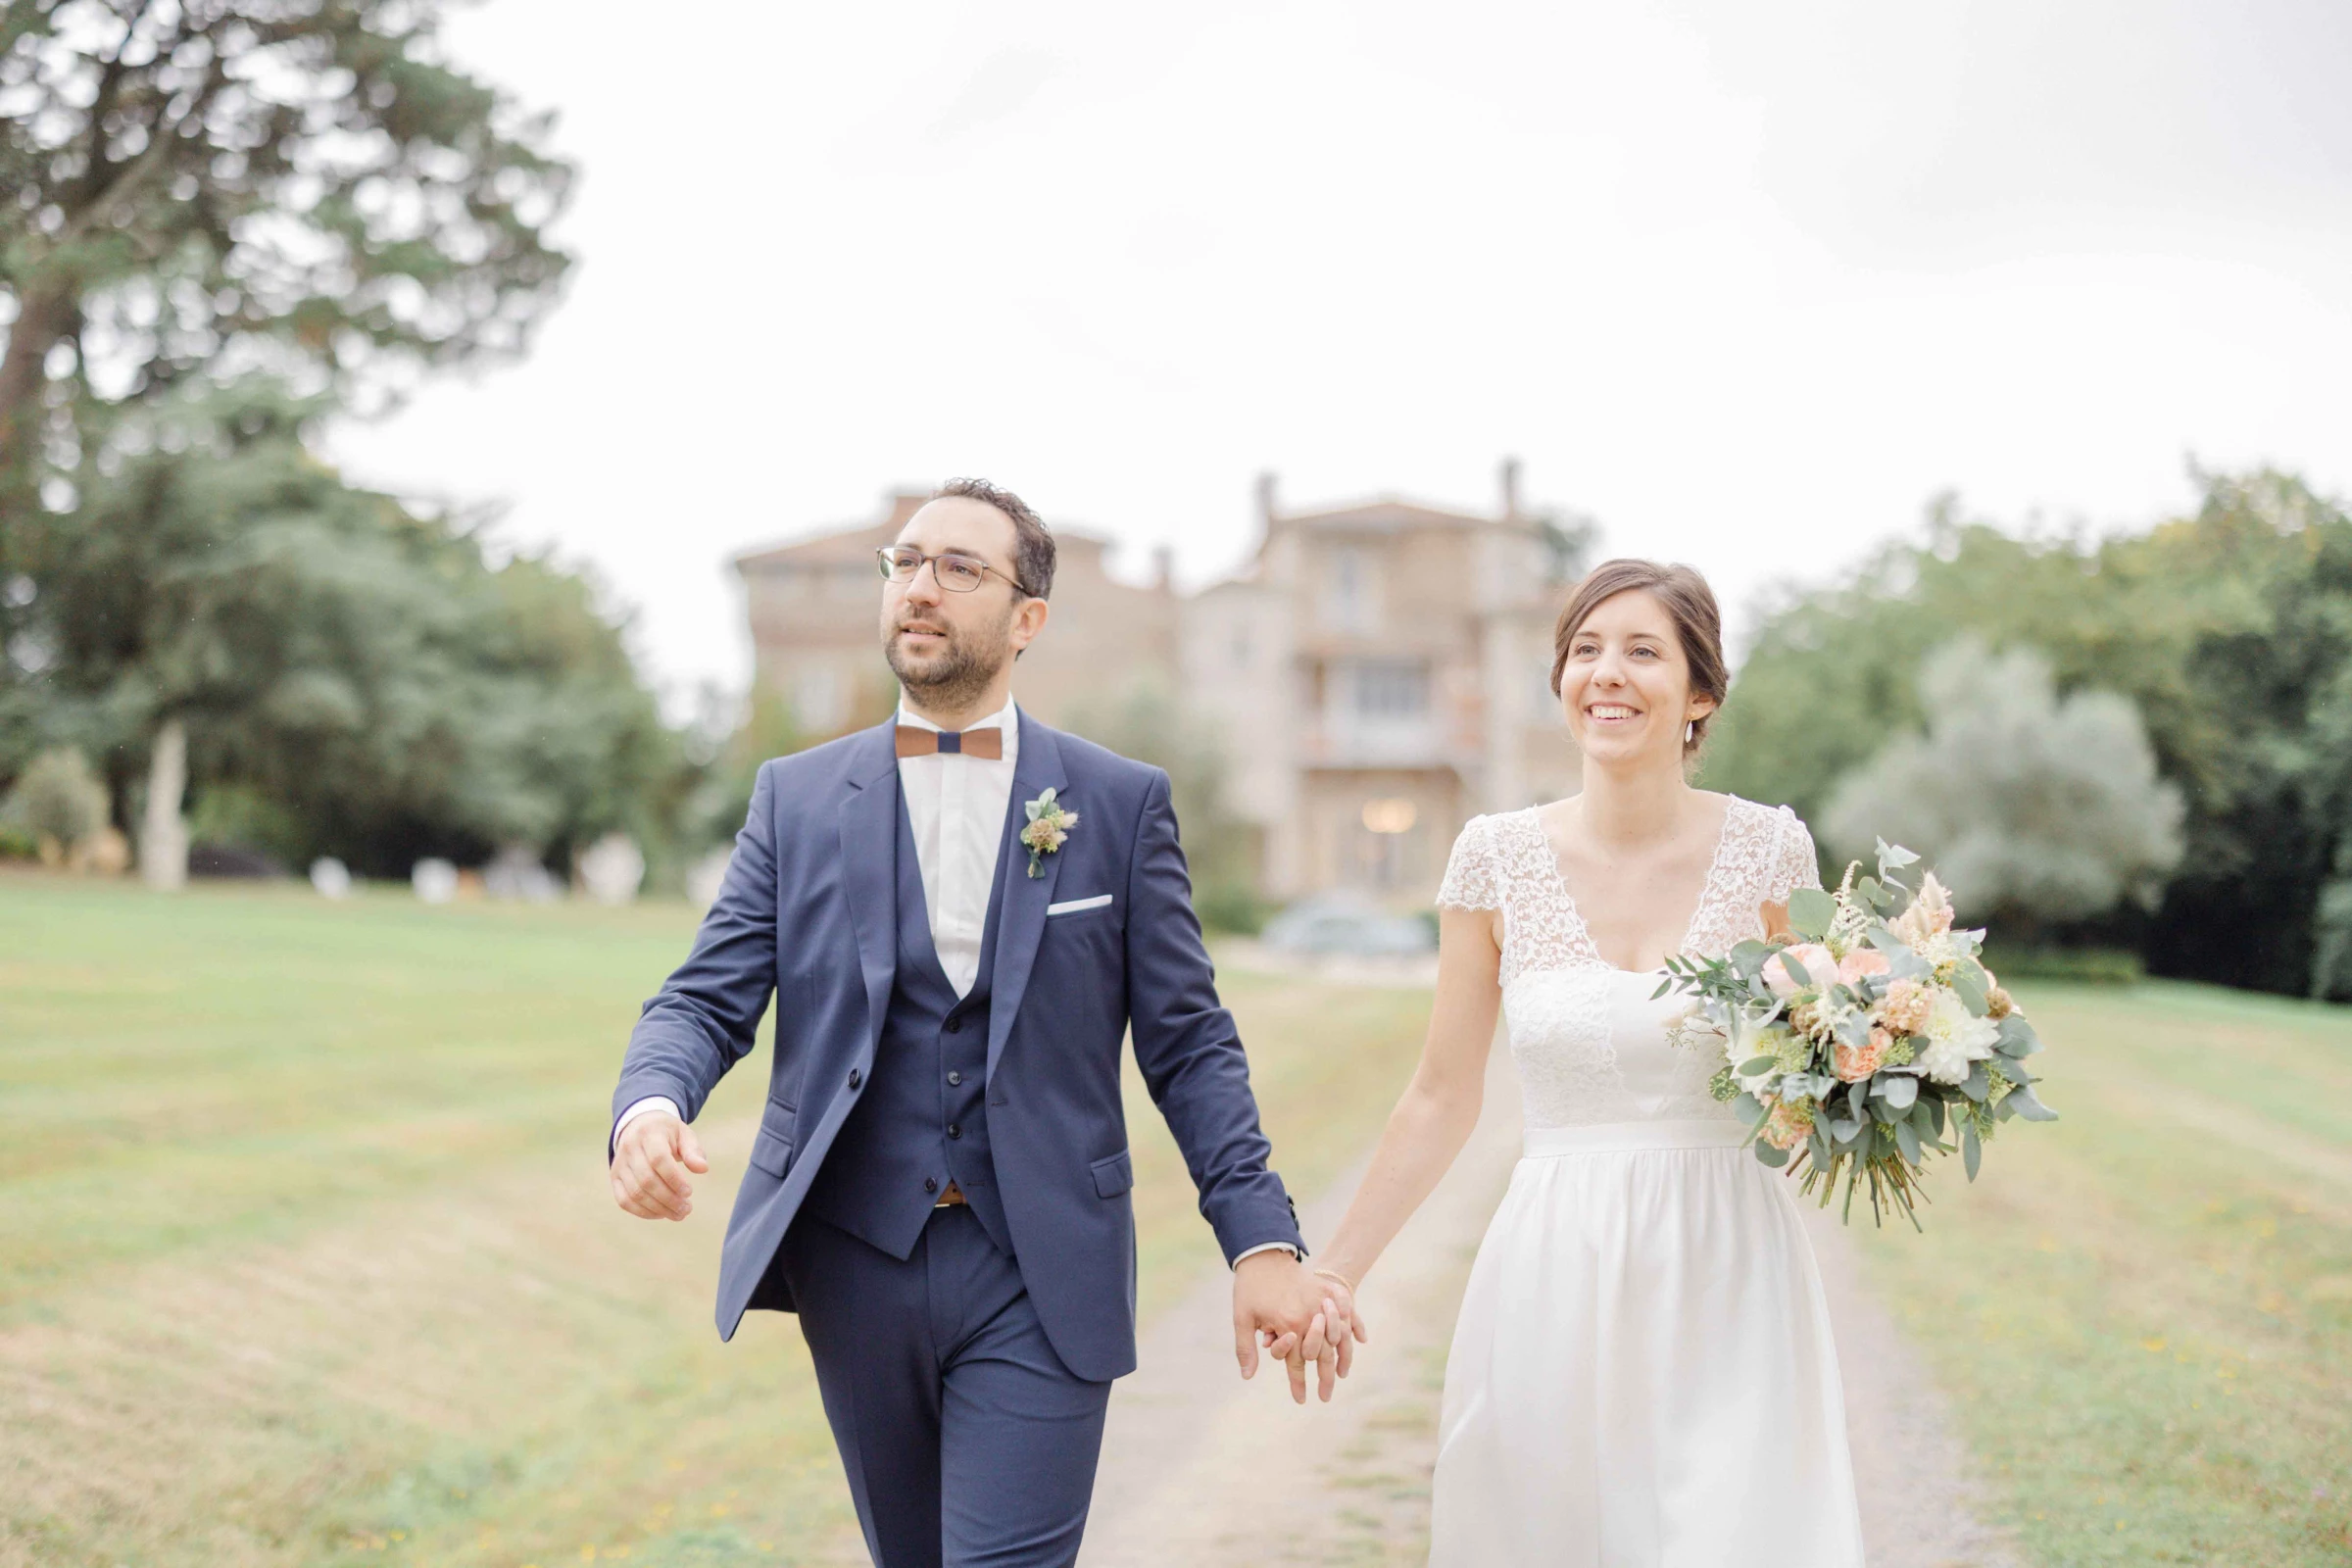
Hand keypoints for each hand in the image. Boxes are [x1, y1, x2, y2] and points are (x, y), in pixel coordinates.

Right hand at [610, 1110, 708, 1220]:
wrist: (639, 1126)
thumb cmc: (667, 1134)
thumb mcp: (684, 1134)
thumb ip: (694, 1151)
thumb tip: (702, 1169)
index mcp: (649, 1134)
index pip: (658, 1159)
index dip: (674, 1178)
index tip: (689, 1192)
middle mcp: (629, 1149)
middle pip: (646, 1180)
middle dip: (669, 1199)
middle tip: (687, 1209)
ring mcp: (619, 1165)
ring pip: (635, 1193)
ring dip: (658, 1208)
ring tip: (678, 1214)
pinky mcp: (614, 1178)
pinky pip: (624, 1201)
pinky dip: (643, 1212)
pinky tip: (661, 1214)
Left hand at [1231, 1251, 1366, 1403]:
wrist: (1262, 1254)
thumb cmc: (1249, 1288)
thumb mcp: (1242, 1318)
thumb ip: (1246, 1348)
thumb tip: (1247, 1376)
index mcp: (1288, 1325)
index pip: (1296, 1363)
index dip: (1298, 1383)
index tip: (1301, 1400)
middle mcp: (1308, 1316)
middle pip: (1321, 1355)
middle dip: (1324, 1379)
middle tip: (1326, 1397)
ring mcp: (1320, 1302)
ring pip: (1338, 1337)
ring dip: (1342, 1358)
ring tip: (1343, 1375)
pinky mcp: (1326, 1290)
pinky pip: (1346, 1312)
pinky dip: (1353, 1328)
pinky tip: (1358, 1341)